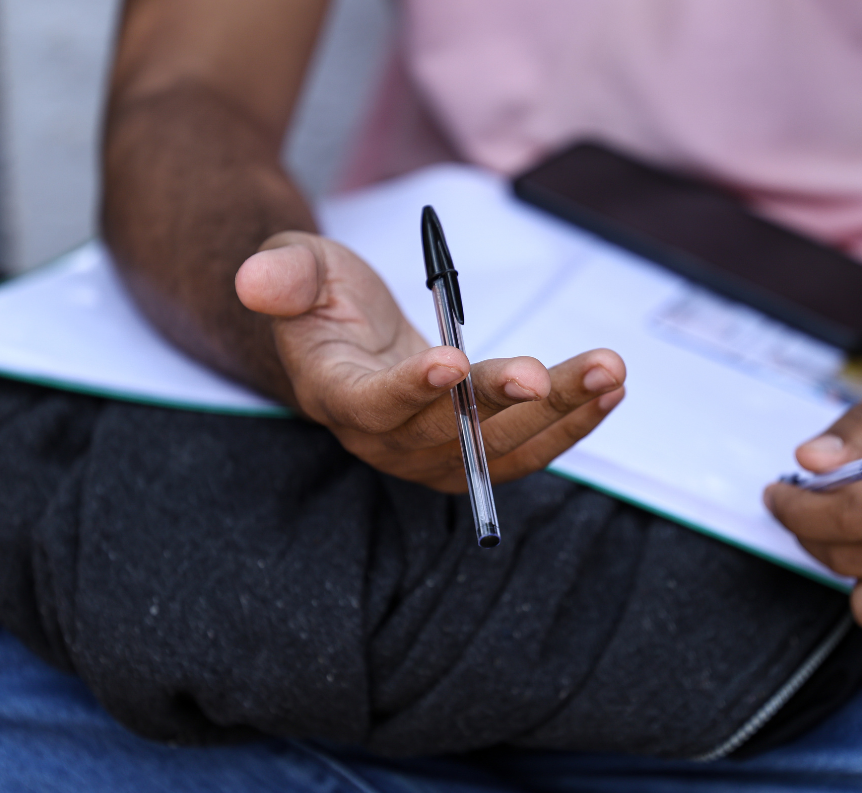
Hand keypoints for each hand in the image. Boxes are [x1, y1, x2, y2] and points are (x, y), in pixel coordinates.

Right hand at [235, 231, 625, 491]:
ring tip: (606, 373)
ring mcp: (433, 454)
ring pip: (501, 450)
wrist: (348, 339)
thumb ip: (284, 275)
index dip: (411, 390)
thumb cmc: (323, 298)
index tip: (450, 361)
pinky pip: (526, 449)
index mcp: (337, 396)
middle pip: (448, 435)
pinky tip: (608, 390)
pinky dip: (570, 422)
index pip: (373, 405)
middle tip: (543, 374)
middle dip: (500, 405)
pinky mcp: (473, 452)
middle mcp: (386, 439)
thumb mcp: (297, 268)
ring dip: (558, 415)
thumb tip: (253, 280)